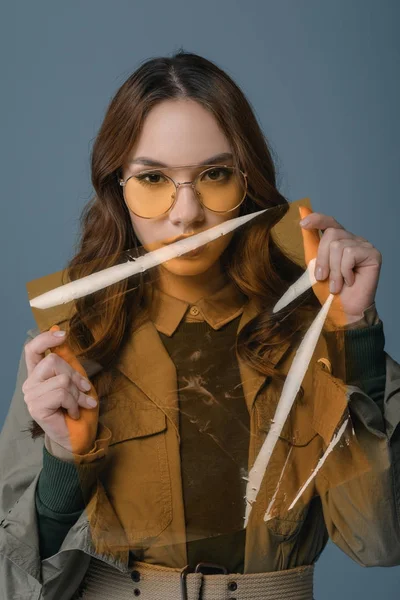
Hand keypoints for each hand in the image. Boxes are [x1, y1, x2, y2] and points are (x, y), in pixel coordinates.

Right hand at [22, 330, 97, 451]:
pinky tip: (73, 413)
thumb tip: (60, 332)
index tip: (63, 335)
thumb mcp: (75, 380)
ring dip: (78, 393)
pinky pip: (62, 394)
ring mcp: (31, 396)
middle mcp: (30, 383)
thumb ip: (67, 360)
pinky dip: (74, 403)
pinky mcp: (36, 407)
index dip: (46, 339)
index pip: (33, 350)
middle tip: (84, 391)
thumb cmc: (78, 409)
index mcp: (38, 374)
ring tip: (81, 405)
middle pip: (53, 361)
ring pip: (62, 379)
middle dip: (75, 375)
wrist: (79, 437)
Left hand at [300, 212, 381, 322]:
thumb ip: (311, 245)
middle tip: (322, 277)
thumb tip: (302, 223)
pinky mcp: (373, 254)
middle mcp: (353, 240)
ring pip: (338, 246)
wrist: (343, 310)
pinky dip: (345, 271)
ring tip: (337, 284)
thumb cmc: (329, 290)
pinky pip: (350, 254)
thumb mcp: (314, 265)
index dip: (317, 219)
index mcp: (339, 241)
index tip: (303, 224)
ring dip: (334, 270)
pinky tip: (350, 281)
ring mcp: (364, 246)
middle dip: (322, 258)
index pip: (329, 222)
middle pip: (331, 234)